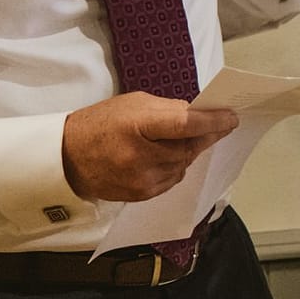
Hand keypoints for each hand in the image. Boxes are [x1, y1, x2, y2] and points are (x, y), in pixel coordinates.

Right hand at [61, 93, 238, 200]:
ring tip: (178, 140)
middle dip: (205, 136)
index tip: (231, 118)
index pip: (184, 125)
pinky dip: (176, 166)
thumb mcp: (134, 104)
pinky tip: (164, 157)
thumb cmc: (103, 123)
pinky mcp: (142, 194)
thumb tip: (201, 115)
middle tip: (219, 125)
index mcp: (136, 125)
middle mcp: (140, 156)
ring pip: (184, 164)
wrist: (68, 157)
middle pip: (188, 147)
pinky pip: (173, 178)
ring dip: (188, 151)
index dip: (212, 122)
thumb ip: (169, 110)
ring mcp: (141, 179)